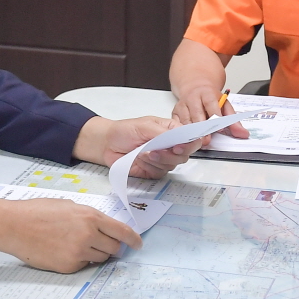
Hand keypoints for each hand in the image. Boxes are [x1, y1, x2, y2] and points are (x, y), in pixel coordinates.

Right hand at [0, 196, 142, 272]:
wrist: (14, 225)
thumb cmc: (38, 211)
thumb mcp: (69, 206)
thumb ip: (89, 217)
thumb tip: (104, 228)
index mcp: (91, 217)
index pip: (123, 232)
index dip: (134, 240)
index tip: (138, 245)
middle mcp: (88, 235)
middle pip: (114, 248)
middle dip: (112, 247)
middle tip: (102, 243)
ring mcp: (78, 253)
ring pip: (100, 258)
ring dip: (96, 253)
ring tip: (76, 244)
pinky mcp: (68, 266)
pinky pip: (83, 265)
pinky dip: (79, 260)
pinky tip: (63, 250)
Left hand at [75, 116, 203, 175]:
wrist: (107, 144)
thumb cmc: (125, 130)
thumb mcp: (145, 126)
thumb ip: (163, 133)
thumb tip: (178, 139)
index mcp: (172, 130)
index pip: (191, 139)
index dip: (189, 145)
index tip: (178, 147)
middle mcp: (170, 145)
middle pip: (184, 155)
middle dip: (169, 154)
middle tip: (155, 151)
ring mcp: (163, 159)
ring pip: (172, 166)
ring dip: (156, 160)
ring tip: (142, 152)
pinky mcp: (154, 170)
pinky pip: (159, 173)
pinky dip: (149, 167)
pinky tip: (139, 159)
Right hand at [171, 86, 247, 139]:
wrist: (194, 86)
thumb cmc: (210, 97)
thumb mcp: (224, 105)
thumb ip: (233, 120)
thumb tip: (243, 134)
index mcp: (207, 93)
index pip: (211, 104)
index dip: (214, 116)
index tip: (218, 128)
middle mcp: (193, 98)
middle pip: (196, 113)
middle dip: (201, 128)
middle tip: (206, 140)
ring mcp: (182, 105)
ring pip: (185, 120)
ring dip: (191, 132)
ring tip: (197, 142)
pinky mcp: (175, 112)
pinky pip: (177, 124)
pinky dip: (181, 133)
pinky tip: (187, 139)